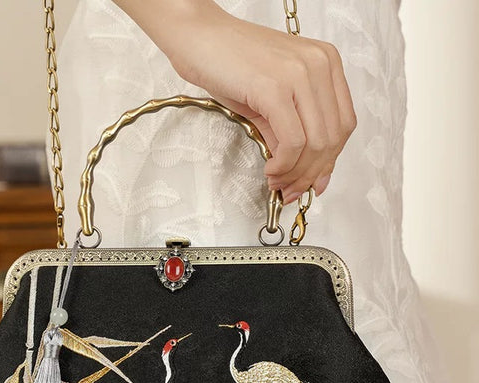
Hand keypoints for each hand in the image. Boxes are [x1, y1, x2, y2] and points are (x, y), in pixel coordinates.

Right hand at [114, 0, 356, 204]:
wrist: (197, 36)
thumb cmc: (228, 63)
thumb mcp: (270, 100)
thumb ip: (292, 131)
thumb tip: (303, 171)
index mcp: (326, 63)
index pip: (342, 124)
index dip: (329, 161)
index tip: (313, 182)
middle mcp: (320, 64)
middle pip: (333, 138)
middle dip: (312, 173)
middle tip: (291, 190)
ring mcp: (300, 74)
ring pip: (316, 143)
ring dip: (297, 173)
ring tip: (278, 182)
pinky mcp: (276, 87)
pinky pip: (293, 140)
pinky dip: (284, 164)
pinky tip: (270, 169)